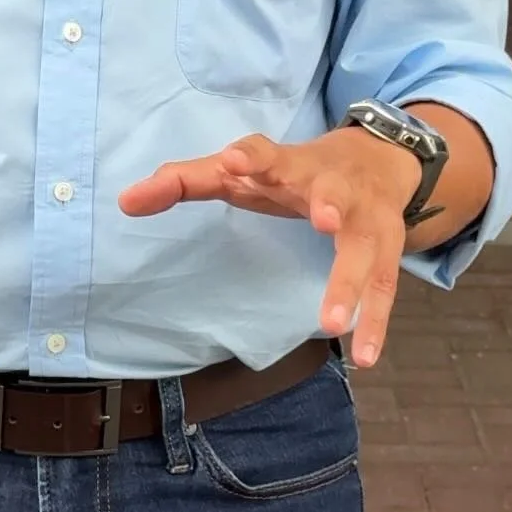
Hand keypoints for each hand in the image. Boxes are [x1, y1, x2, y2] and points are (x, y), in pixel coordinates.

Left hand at [118, 129, 421, 367]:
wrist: (379, 158)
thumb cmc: (292, 171)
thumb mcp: (242, 171)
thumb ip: (185, 182)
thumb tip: (125, 202)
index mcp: (288, 164)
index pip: (266, 154)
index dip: (250, 158)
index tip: (231, 164)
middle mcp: (333, 186)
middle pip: (332, 193)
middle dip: (329, 203)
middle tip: (323, 219)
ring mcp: (365, 218)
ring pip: (364, 249)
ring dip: (350, 282)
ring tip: (331, 322)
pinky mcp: (386, 249)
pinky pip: (384, 289)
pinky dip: (375, 324)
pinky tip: (364, 357)